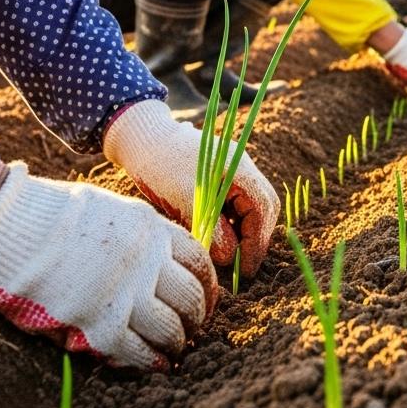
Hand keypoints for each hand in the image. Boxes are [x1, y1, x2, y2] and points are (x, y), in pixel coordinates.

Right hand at [0, 162, 217, 369]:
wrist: (10, 225)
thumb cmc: (49, 214)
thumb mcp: (109, 211)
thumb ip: (137, 236)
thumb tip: (156, 265)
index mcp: (150, 229)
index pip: (199, 260)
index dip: (206, 284)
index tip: (205, 298)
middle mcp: (147, 260)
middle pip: (192, 297)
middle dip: (197, 318)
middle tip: (192, 330)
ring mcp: (126, 292)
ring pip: (172, 327)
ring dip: (177, 342)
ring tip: (174, 351)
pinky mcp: (101, 322)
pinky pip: (139, 349)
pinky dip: (152, 361)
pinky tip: (155, 364)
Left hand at [103, 99, 279, 276]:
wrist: (142, 137)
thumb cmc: (160, 164)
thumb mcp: (184, 198)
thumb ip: (211, 228)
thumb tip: (229, 258)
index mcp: (239, 169)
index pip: (262, 210)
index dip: (256, 243)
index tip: (245, 270)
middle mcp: (243, 168)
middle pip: (264, 209)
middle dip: (254, 239)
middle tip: (241, 267)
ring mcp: (235, 171)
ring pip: (251, 208)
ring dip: (244, 233)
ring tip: (229, 255)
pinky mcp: (222, 177)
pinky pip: (236, 204)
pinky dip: (232, 223)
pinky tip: (217, 236)